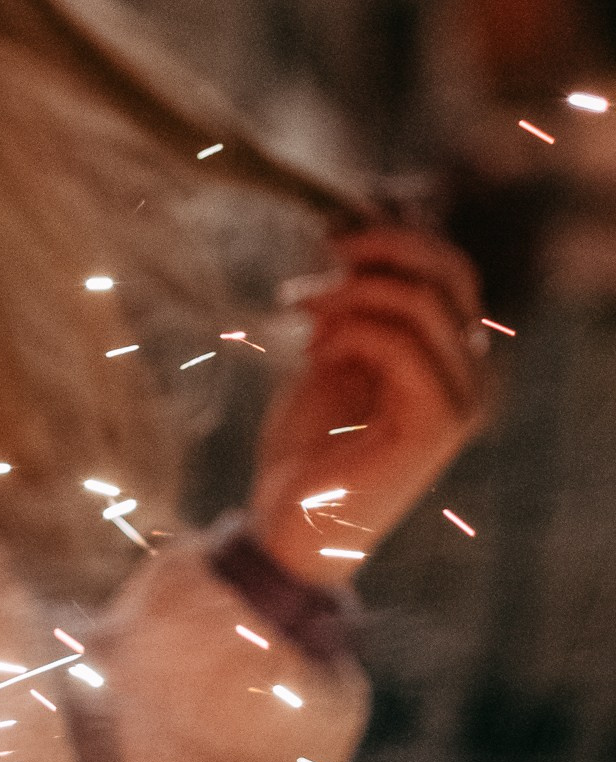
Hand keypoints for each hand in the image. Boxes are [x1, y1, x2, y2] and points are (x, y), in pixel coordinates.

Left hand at [249, 223, 489, 583]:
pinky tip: (315, 352)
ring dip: (352, 294)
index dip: (397, 236)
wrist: (292, 525)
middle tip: (323, 252)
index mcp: (450, 358)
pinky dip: (350, 332)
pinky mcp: (435, 426)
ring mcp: (460, 403)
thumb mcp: (330, 357)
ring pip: (423, 302)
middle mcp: (469, 377)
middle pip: (452, 271)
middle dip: (383, 246)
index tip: (331, 239)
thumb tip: (351, 240)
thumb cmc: (308, 447)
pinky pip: (401, 345)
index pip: (452, 268)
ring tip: (304, 314)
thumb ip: (354, 307)